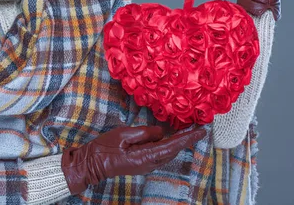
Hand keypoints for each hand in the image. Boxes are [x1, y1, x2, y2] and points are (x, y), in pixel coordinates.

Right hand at [61, 125, 205, 194]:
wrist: (93, 163)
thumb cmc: (105, 147)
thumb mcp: (123, 134)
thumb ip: (144, 133)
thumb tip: (161, 132)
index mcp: (145, 156)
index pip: (171, 145)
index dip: (187, 138)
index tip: (201, 131)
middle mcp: (150, 164)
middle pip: (173, 150)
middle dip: (186, 139)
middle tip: (199, 128)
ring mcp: (146, 165)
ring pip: (167, 152)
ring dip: (178, 142)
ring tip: (189, 131)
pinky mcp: (143, 163)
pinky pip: (160, 153)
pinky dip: (168, 145)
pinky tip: (171, 138)